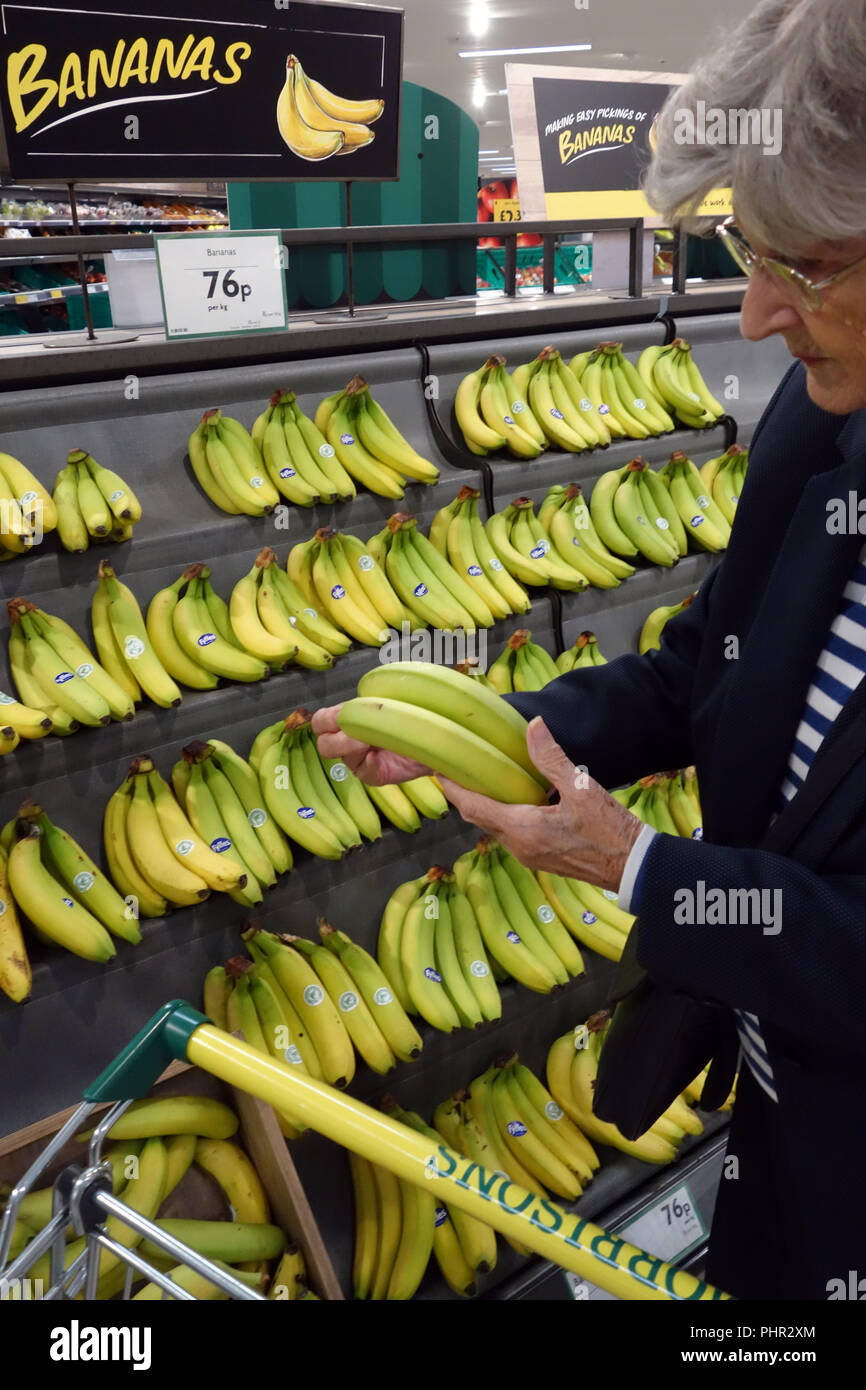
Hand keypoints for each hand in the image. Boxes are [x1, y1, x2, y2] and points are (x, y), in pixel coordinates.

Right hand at [311, 704, 431, 785]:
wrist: (433, 735)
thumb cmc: (409, 717)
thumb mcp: (388, 702)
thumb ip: (369, 702)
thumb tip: (358, 704)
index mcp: (348, 720)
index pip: (321, 721)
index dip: (326, 719)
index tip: (342, 714)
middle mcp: (349, 742)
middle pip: (323, 743)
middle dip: (335, 735)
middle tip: (352, 729)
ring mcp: (361, 760)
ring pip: (342, 758)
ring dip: (351, 745)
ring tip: (367, 740)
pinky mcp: (374, 774)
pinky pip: (362, 771)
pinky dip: (367, 762)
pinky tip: (375, 754)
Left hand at [438, 717, 644, 891]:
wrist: (634, 868)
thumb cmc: (610, 830)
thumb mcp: (582, 789)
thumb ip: (552, 758)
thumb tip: (532, 725)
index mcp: (522, 830)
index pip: (473, 808)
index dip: (453, 788)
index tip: (439, 768)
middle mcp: (518, 847)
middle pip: (479, 818)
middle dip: (467, 794)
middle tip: (459, 766)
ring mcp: (529, 856)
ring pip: (495, 827)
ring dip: (486, 805)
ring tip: (483, 777)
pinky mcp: (541, 858)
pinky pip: (511, 833)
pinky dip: (504, 814)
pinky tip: (515, 796)